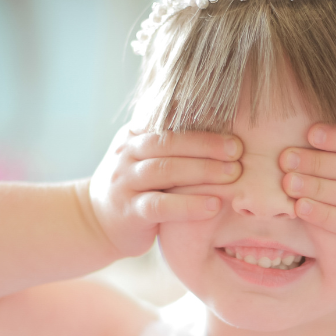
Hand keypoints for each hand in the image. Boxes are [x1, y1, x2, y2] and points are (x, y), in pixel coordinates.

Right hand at [87, 126, 242, 257]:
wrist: (97, 222)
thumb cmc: (135, 186)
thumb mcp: (144, 157)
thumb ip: (169, 140)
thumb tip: (215, 113)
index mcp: (134, 135)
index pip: (166, 119)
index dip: (200, 120)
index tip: (231, 121)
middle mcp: (126, 154)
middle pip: (169, 142)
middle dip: (207, 144)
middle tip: (238, 150)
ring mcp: (125, 183)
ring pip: (165, 170)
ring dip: (202, 171)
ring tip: (233, 174)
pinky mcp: (129, 212)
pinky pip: (160, 205)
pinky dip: (188, 205)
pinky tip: (213, 205)